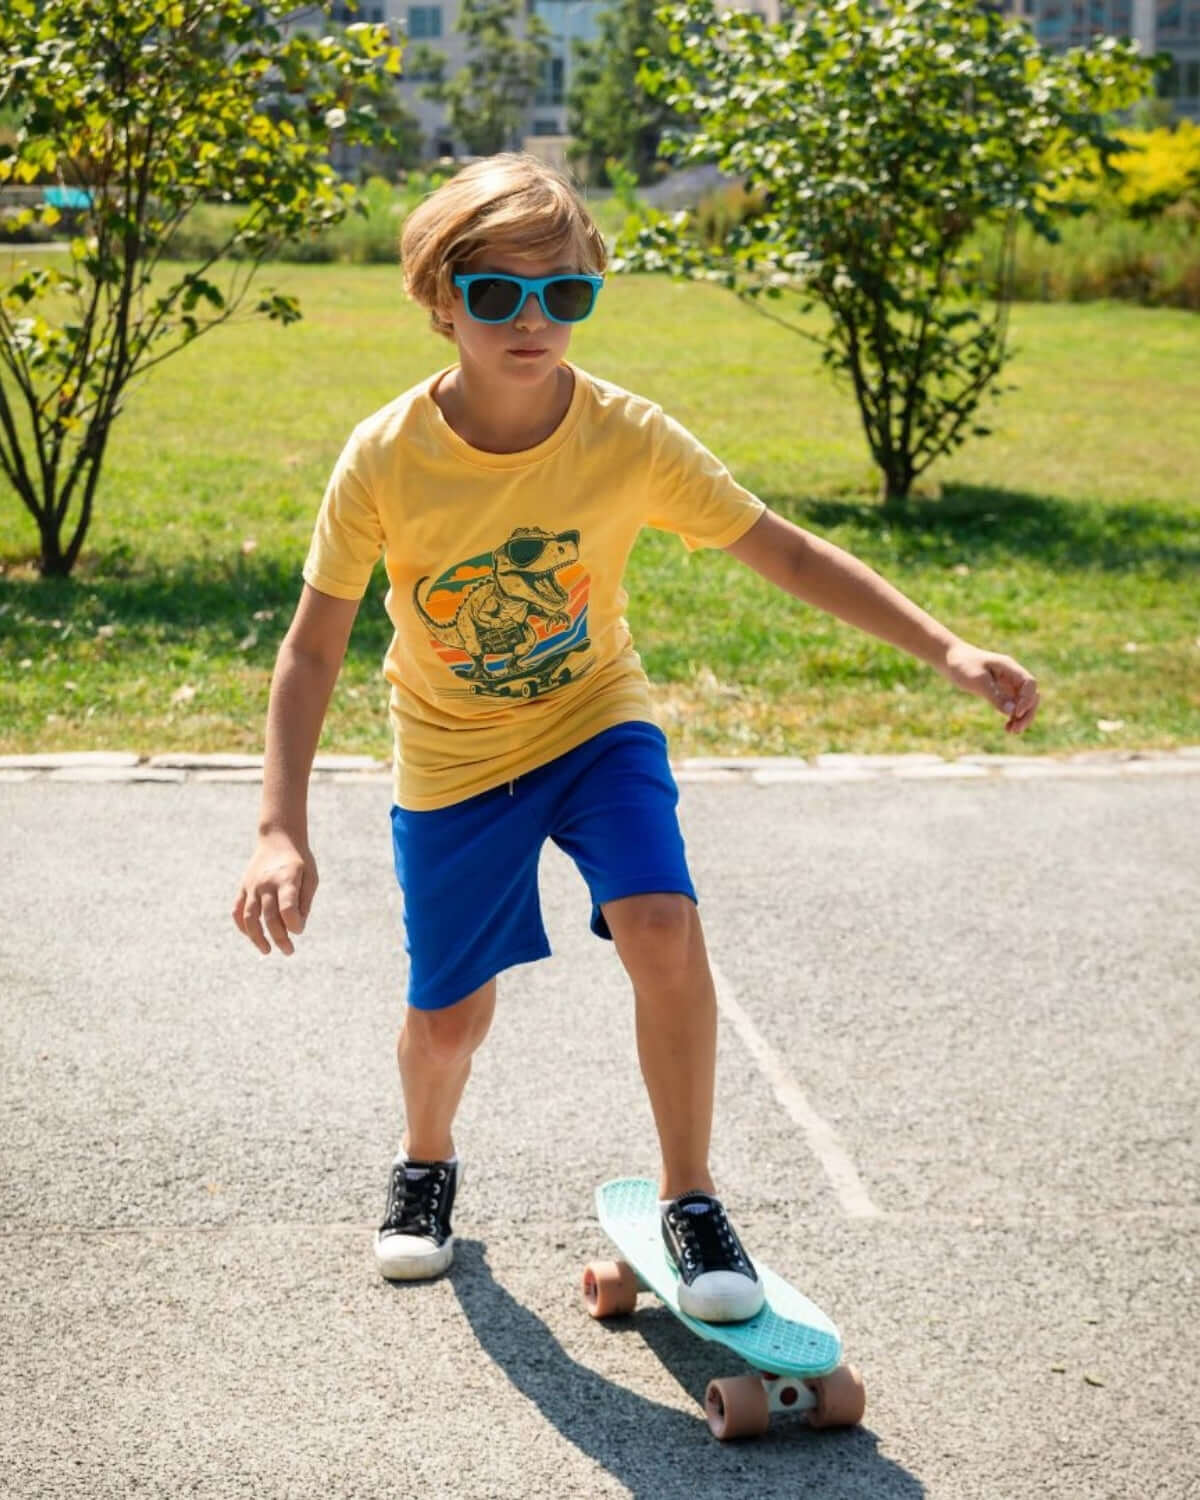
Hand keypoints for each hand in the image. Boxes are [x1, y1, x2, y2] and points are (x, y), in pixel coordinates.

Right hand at [232, 832, 317, 955]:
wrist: (278, 838)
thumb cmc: (299, 860)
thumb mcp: (311, 877)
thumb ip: (305, 901)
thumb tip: (298, 928)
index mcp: (286, 879)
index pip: (287, 908)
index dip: (294, 924)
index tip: (300, 930)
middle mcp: (266, 883)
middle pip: (269, 917)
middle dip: (279, 938)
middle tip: (289, 951)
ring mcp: (252, 886)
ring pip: (249, 917)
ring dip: (257, 937)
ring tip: (267, 950)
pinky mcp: (243, 887)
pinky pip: (237, 910)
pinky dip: (242, 925)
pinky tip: (252, 936)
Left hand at [941, 642, 1039, 734]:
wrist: (950, 659)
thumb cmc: (962, 665)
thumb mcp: (978, 681)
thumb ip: (995, 696)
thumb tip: (1012, 712)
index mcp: (1009, 667)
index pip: (1030, 683)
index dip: (1027, 699)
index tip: (1015, 713)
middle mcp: (1012, 675)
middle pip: (1031, 695)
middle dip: (1027, 713)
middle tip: (1016, 729)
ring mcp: (1008, 684)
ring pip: (1023, 703)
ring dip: (1021, 718)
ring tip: (1012, 731)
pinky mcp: (1000, 691)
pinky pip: (1013, 706)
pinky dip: (1012, 717)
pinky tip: (1007, 727)